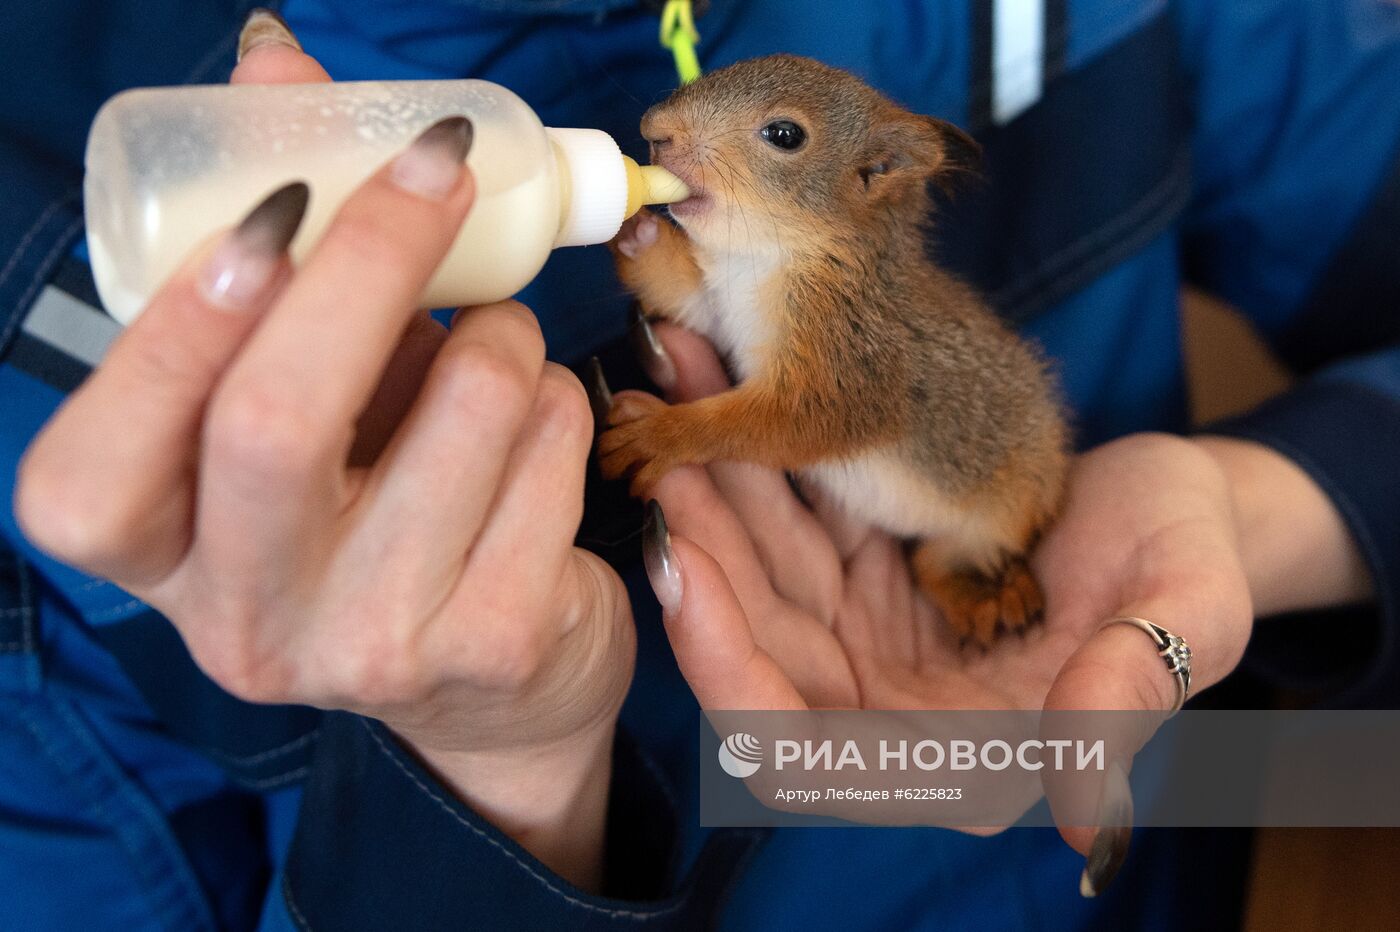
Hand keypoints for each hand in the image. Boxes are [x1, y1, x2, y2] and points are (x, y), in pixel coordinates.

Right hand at [14, 32, 631, 889]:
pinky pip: (551, 443)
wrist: (492, 684)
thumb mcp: (301, 403)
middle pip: (276, 419)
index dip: (180, 319)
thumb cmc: (373, 508)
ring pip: (462, 405)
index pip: (95, 463)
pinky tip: (534, 431)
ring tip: (494, 347)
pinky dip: (558, 395)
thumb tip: (280, 68)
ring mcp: (371, 645)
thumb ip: (276, 262)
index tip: (278, 203)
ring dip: (500, 330)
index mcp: (157, 557)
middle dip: (373, 257)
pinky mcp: (495, 640)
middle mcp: (244, 623)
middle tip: (439, 171)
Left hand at [625, 322, 1253, 888]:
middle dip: (705, 569)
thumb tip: (1080, 815)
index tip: (683, 577)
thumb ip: (1124, 702)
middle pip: (759, 662)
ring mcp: (867, 649)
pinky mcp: (858, 588)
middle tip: (667, 471)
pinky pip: (785, 541)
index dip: (733, 680)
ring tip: (674, 418)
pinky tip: (713, 415)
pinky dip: (750, 484)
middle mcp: (891, 717)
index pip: (807, 759)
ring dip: (714, 512)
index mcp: (957, 758)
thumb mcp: (1183, 616)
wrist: (1172, 503)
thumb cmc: (1188, 561)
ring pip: (759, 592)